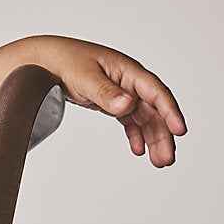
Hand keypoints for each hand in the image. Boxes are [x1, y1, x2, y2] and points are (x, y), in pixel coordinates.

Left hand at [0, 34, 186, 166]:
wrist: (43, 62)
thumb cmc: (64, 62)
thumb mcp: (84, 77)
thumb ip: (105, 92)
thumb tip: (127, 104)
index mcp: (127, 71)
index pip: (156, 92)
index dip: (170, 111)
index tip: (179, 130)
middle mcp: (129, 82)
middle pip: (154, 110)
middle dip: (163, 134)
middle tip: (166, 159)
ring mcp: (122, 93)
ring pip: (145, 118)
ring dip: (153, 139)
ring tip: (159, 162)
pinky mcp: (113, 102)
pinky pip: (131, 121)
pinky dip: (136, 136)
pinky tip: (138, 150)